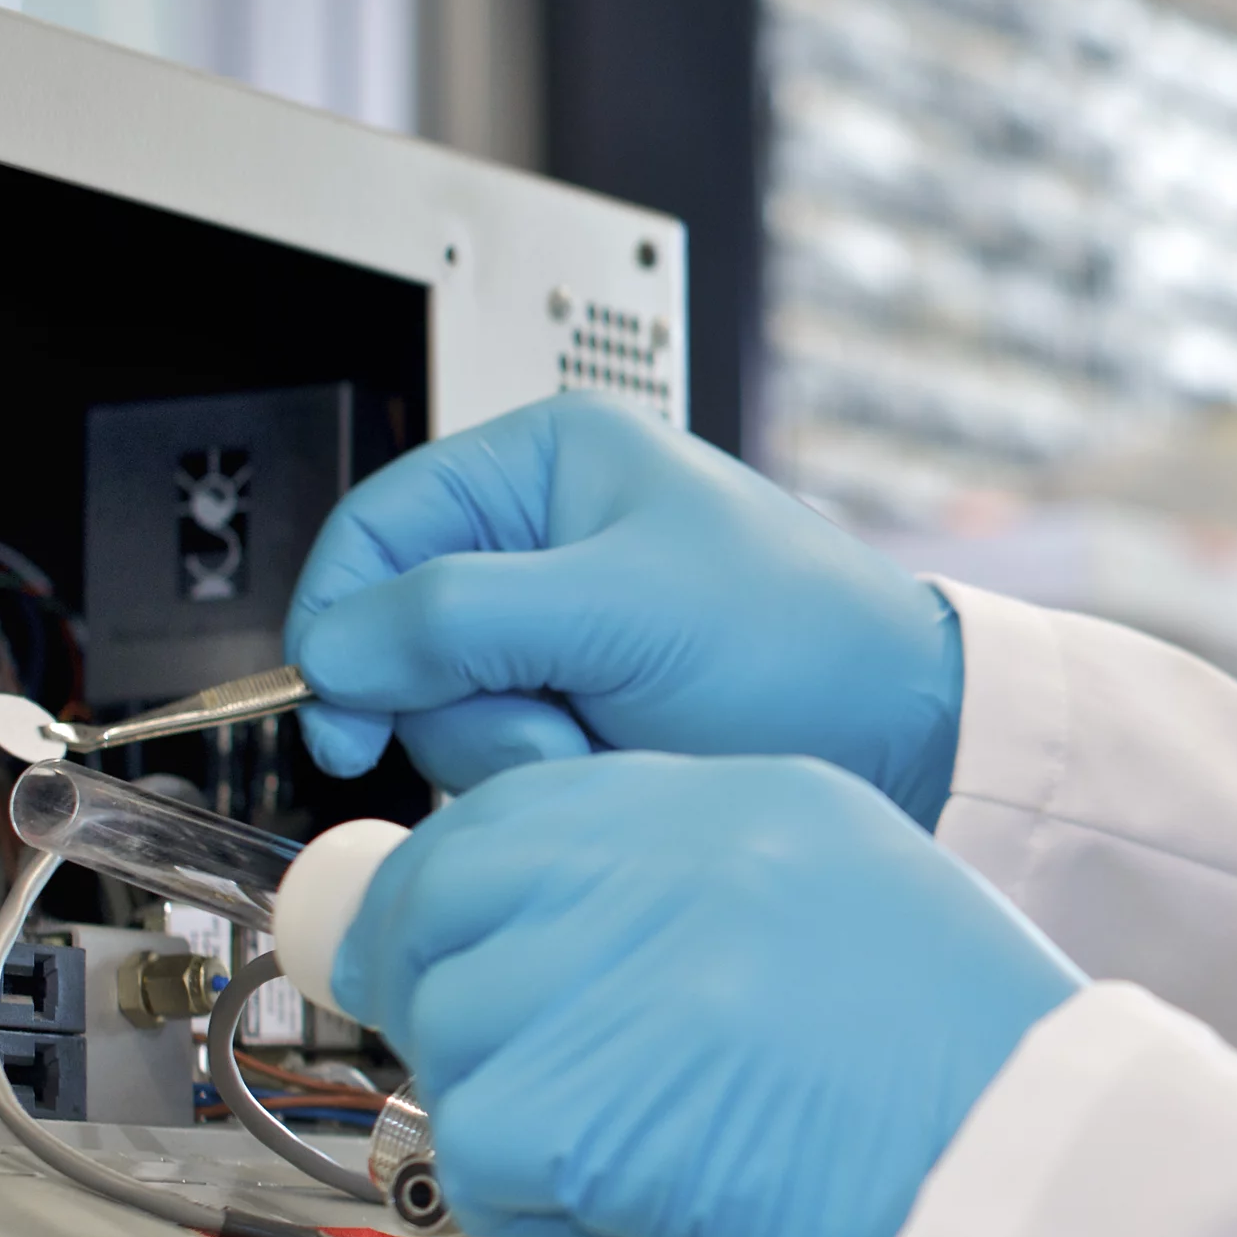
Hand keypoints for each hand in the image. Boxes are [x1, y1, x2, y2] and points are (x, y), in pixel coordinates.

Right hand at [285, 394, 962, 817]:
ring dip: (514, 748)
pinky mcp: (578, 702)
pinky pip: (501, 753)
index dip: (343, 620)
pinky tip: (618, 762)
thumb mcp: (622, 610)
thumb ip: (465, 617)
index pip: (375, 527)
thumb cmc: (798, 642)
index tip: (340, 708)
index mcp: (546, 461)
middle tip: (553, 721)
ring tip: (610, 738)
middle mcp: (541, 535)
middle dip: (466, 700)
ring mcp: (558, 626)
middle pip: (399, 633)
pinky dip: (547, 775)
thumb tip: (335, 648)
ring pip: (445, 708)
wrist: (901, 734)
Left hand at [333, 752, 1079, 1236]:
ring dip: (505, 1112)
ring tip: (625, 1155)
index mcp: (743, 800)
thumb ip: (707, 889)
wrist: (1048, 1172)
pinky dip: (525, 1202)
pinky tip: (623, 1209)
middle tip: (500, 1066)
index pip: (520, 808)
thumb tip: (565, 931)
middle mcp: (675, 857)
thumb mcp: (854, 900)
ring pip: (453, 1030)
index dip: (459, 891)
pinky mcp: (586, 1097)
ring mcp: (626, 965)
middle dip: (429, 984)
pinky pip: (477, 1144)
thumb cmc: (974, 1070)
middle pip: (446, 892)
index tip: (449, 953)